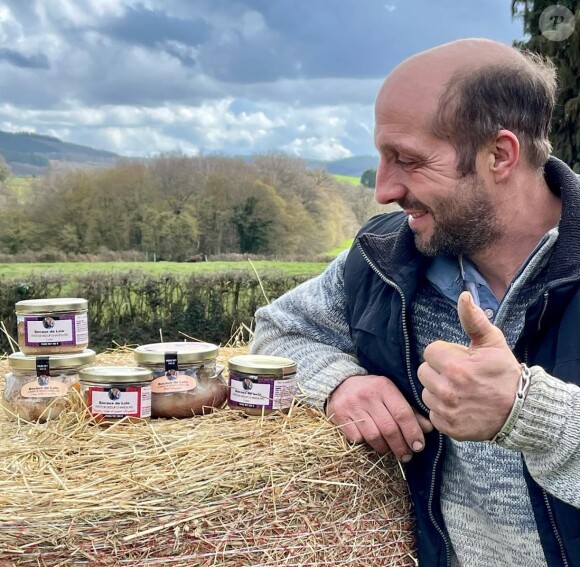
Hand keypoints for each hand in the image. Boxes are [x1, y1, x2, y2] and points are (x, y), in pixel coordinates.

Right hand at [326, 374, 432, 460]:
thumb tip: (428, 429)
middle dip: (401, 446)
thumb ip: (408, 411)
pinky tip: (371, 442)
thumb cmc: (371, 392)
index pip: (402, 413)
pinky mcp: (339, 416)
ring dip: (385, 448)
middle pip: (389, 428)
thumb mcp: (390, 394)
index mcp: (383, 386)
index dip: (413, 432)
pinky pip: (357, 438)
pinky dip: (366, 444)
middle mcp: (367, 395)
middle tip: (406, 455)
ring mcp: (352, 406)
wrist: (339, 384)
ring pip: (374, 436)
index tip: (419, 446)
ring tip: (390, 451)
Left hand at [418, 291, 521, 440]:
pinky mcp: (448, 427)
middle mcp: (447, 390)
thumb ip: (473, 320)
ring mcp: (447, 410)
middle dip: (439, 371)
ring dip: (438, 390)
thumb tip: (463, 296)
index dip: (444, 353)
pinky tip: (460, 406)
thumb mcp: (492, 343)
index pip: (430, 352)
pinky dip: (442, 410)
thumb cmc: (504, 373)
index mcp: (455, 367)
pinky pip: (432, 413)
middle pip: (424, 371)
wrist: (521, 410)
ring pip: (426, 392)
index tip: (460, 359)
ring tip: (460, 391)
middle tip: (460, 375)